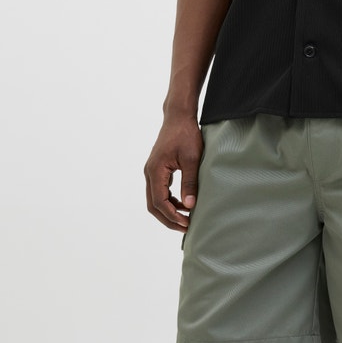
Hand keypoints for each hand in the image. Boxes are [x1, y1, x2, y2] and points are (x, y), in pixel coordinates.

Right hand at [144, 116, 202, 231]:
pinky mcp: (158, 169)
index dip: (172, 216)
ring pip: (155, 199)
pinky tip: (183, 203)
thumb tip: (189, 206)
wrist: (179, 116)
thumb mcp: (191, 158)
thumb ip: (190, 182)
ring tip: (186, 218)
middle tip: (186, 227)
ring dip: (168, 210)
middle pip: (153, 205)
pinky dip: (169, 200)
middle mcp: (149, 173)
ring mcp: (152, 171)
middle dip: (168, 218)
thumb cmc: (186, 134)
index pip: (159, 202)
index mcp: (155, 171)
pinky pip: (159, 191)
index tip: (187, 223)